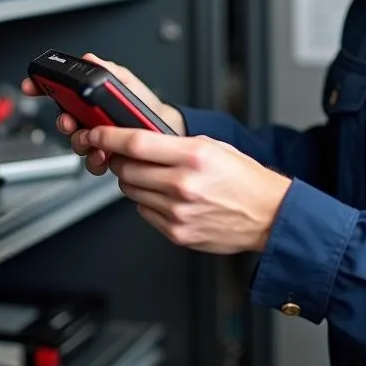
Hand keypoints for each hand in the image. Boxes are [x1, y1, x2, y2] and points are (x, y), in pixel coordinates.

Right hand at [20, 52, 185, 174]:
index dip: (41, 86)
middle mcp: (87, 119)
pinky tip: (105, 155)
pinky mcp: (104, 156)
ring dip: (80, 142)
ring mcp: (94, 138)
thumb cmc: (143, 105)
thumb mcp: (126, 83)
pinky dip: (95, 161)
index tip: (31, 85)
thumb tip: (89, 58)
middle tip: (70, 121)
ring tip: (93, 139)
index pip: (58, 91)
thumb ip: (107, 70)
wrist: (165, 130)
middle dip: (62, 121)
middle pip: (63, 119)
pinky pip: (91, 162)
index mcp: (88, 98)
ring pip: (75, 143)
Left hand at [82, 125, 291, 253]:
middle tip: (126, 155)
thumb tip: (140, 141)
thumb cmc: (245, 179)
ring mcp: (178, 211)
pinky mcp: (176, 232)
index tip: (96, 134)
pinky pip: (144, 211)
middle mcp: (183, 184)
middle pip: (127, 168)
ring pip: (131, 190)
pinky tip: (166, 196)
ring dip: (133, 180)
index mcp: (194, 156)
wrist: (269, 215)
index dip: (108, 136)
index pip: (136, 142)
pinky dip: (147, 201)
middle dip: (119, 159)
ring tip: (155, 176)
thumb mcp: (213, 147)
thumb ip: (175, 144)